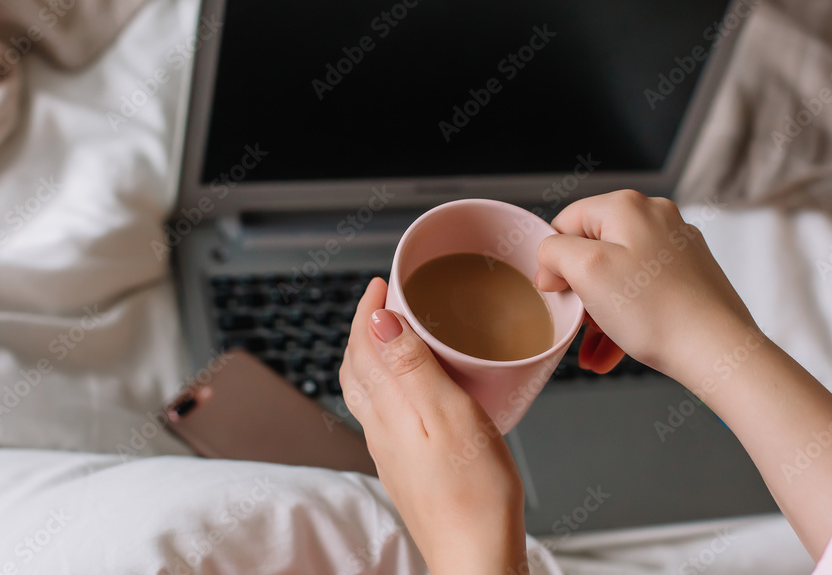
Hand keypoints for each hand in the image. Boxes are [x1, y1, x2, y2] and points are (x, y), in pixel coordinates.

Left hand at [339, 278, 527, 574]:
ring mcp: (391, 449)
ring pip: (368, 389)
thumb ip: (412, 367)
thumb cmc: (471, 493)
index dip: (366, 310)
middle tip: (387, 300)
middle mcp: (381, 428)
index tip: (379, 284)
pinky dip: (391, 382)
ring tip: (399, 334)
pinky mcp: (408, 464)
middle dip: (366, 327)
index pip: (361, 346)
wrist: (474, 554)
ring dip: (374, 353)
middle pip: (358, 365)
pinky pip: (386, 410)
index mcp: (387, 410)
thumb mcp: (447, 415)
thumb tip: (378, 321)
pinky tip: (418, 386)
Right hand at [537, 191, 831, 557]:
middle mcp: (655, 218)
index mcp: (627, 207)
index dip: (553, 259)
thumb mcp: (585, 271)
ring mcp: (676, 247)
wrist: (717, 351)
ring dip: (598, 313)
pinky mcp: (689, 276)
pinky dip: (624, 319)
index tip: (554, 292)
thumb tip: (550, 257)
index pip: (567, 222)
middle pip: (594, 249)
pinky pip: (643, 293)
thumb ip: (554, 251)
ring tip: (592, 349)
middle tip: (576, 322)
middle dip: (578, 291)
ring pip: (618, 276)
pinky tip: (612, 352)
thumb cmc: (656, 311)